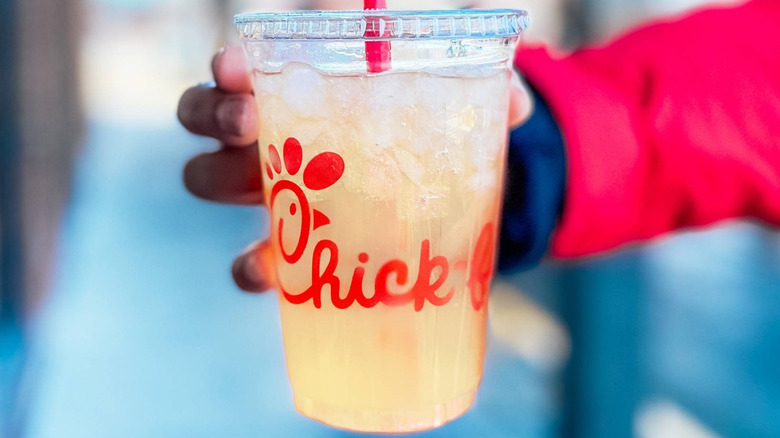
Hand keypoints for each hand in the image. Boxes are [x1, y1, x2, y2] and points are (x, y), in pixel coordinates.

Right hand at [178, 45, 533, 292]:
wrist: (448, 191)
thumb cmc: (441, 130)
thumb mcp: (461, 104)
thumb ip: (483, 95)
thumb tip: (510, 103)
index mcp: (306, 86)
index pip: (247, 66)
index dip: (230, 66)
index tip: (237, 67)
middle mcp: (274, 132)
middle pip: (207, 115)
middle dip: (216, 114)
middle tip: (250, 120)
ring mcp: (275, 189)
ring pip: (209, 176)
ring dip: (218, 180)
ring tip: (262, 190)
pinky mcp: (292, 246)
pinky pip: (252, 259)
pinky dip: (252, 266)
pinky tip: (271, 270)